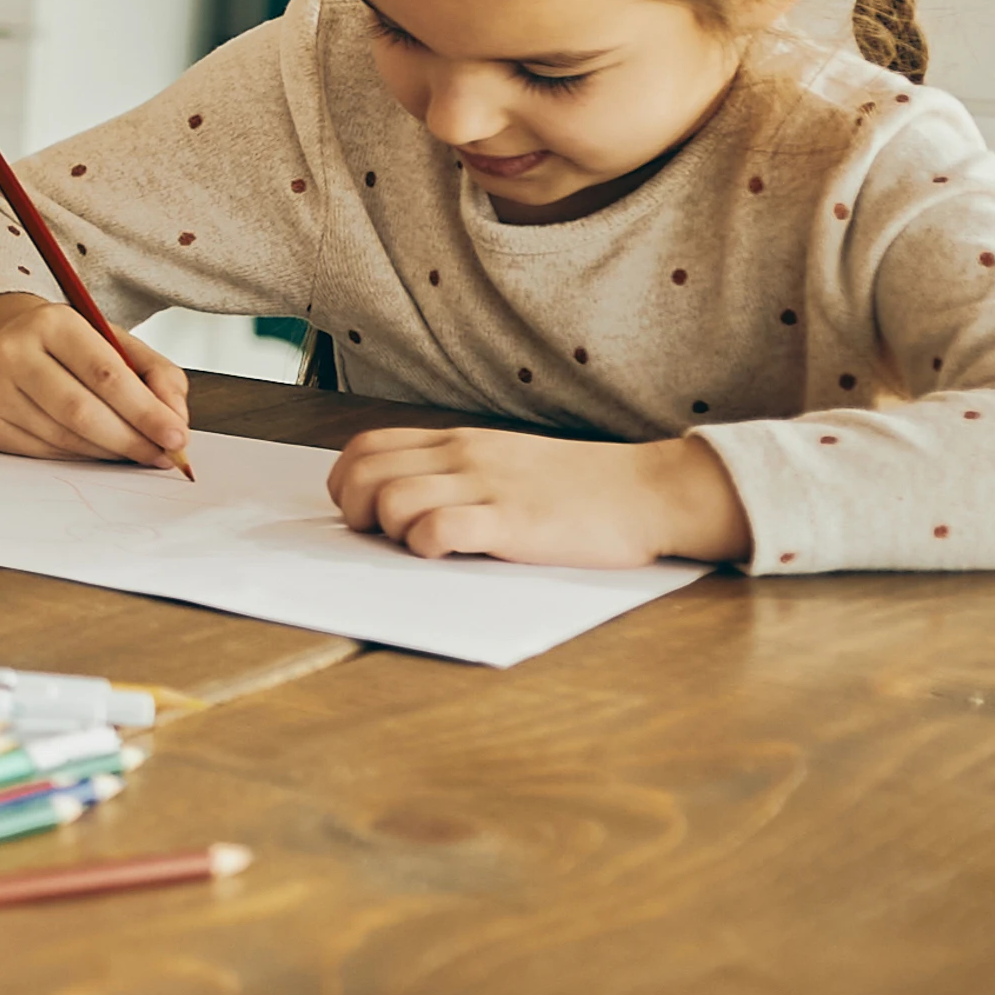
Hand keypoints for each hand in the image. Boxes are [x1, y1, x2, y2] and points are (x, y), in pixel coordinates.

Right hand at [0, 292, 194, 473]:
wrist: (4, 347)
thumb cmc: (71, 349)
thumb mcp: (116, 344)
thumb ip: (157, 375)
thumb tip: (174, 420)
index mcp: (51, 322)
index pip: (105, 374)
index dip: (146, 410)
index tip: (176, 435)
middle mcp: (13, 352)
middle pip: (81, 411)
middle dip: (132, 439)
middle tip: (163, 455)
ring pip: (65, 438)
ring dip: (110, 452)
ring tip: (137, 451)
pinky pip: (46, 453)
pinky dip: (82, 457)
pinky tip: (99, 449)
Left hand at [326, 422, 747, 569]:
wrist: (648, 491)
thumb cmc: (576, 487)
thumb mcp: (504, 461)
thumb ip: (454, 471)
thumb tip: (395, 501)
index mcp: (458, 441)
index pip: (367, 448)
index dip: (347, 484)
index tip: (363, 514)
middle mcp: (464, 457)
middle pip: (366, 475)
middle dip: (357, 513)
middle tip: (385, 539)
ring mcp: (488, 487)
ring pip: (393, 501)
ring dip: (393, 532)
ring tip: (424, 546)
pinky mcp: (513, 522)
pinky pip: (439, 528)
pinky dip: (426, 546)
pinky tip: (447, 554)